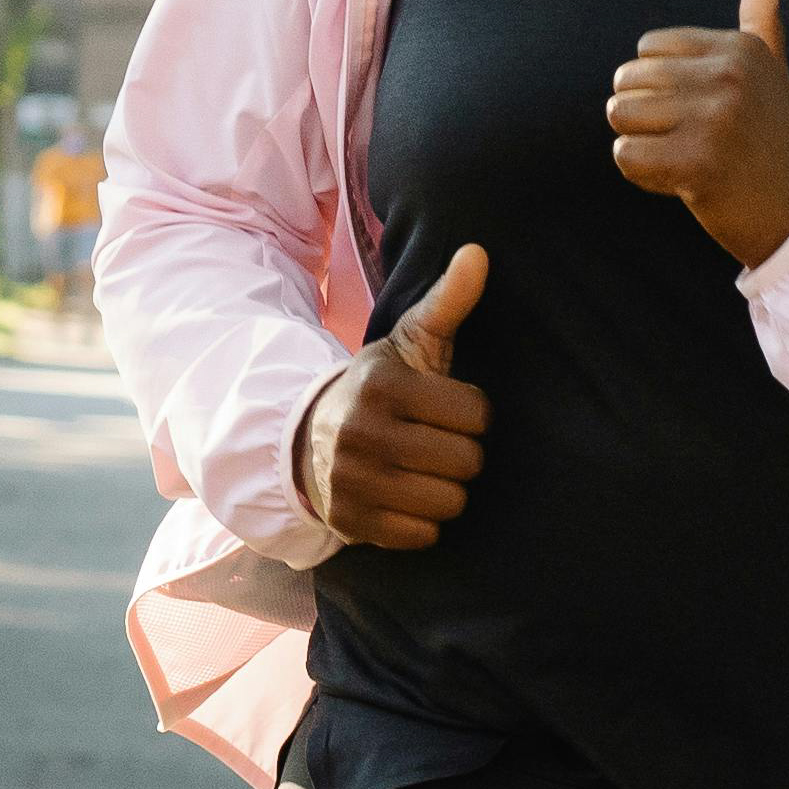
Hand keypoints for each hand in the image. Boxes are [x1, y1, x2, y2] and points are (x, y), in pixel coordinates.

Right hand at [297, 246, 490, 551]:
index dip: (471, 413)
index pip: (476, 414)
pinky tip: (405, 496)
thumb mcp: (410, 342)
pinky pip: (423, 535)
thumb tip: (479, 252)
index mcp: (382, 385)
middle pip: (467, 462)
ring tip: (423, 469)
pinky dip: (423, 521)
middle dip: (461, 453)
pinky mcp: (349, 522)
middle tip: (435, 441)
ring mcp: (351, 481)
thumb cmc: (381, 388)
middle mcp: (360, 432)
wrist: (309, 438)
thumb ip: (448, 301)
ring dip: (446, 489)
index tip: (447, 408)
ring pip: (449, 503)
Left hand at [609, 0, 788, 265]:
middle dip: (643, 114)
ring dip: (640, 143)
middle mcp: (728, 75)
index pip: (649, 48)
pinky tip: (677, 181)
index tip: (698, 111)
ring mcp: (714, 118)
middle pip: (628, 78)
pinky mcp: (697, 163)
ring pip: (620, 115)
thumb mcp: (774, 75)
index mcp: (739, 48)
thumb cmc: (776, 142)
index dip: (660, 85)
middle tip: (687, 139)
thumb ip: (761, 23)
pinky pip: (625, 156)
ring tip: (680, 157)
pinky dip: (641, 174)